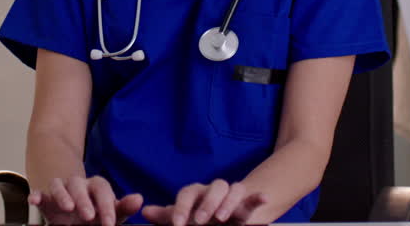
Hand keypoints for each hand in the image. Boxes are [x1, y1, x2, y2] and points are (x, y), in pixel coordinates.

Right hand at [28, 175, 143, 225]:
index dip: (107, 206)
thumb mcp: (109, 212)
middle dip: (84, 200)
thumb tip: (139, 199)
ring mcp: (60, 189)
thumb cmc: (95, 212)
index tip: (110, 224)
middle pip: (79, 185)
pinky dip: (36, 195)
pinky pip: (40, 193)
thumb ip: (122, 208)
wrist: (73, 208)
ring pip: (59, 186)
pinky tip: (34, 200)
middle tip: (88, 216)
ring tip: (67, 207)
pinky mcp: (45, 198)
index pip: (102, 190)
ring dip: (62, 195)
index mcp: (96, 186)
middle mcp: (77, 185)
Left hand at [141, 180, 266, 225]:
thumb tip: (145, 211)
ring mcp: (231, 197)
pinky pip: (252, 197)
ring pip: (232, 188)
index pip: (188, 193)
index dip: (181, 207)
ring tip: (222, 218)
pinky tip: (263, 198)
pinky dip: (258, 197)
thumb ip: (167, 216)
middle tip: (199, 222)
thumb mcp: (182, 219)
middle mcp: (214, 191)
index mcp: (196, 194)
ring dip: (228, 202)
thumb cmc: (196, 219)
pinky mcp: (246, 205)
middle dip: (206, 204)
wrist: (220, 219)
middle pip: (213, 187)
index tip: (178, 224)